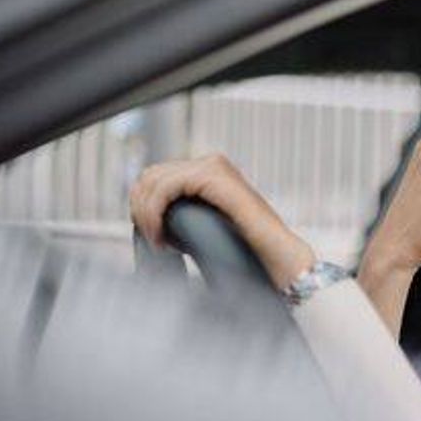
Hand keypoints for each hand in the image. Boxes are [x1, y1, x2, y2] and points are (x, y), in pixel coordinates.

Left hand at [129, 154, 314, 290]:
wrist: (279, 258)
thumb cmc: (248, 250)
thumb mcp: (203, 228)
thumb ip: (178, 216)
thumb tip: (145, 218)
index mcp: (208, 171)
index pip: (155, 176)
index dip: (142, 207)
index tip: (153, 238)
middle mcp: (211, 163)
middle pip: (150, 175)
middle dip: (141, 209)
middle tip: (153, 241)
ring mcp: (214, 166)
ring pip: (154, 180)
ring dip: (146, 214)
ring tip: (159, 243)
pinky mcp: (214, 176)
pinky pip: (166, 187)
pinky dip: (154, 213)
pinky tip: (162, 238)